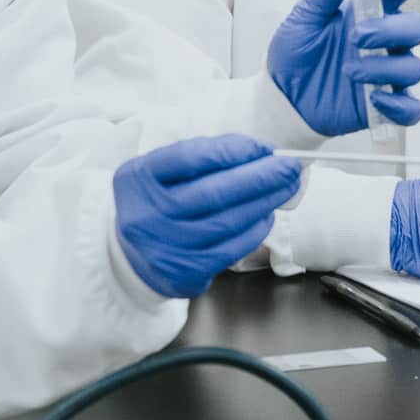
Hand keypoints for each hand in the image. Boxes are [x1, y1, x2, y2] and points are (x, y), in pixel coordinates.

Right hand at [113, 136, 302, 299]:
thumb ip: (199, 156)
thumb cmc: (156, 203)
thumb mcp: (158, 172)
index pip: (190, 157)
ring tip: (285, 187)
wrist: (130, 258)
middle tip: (289, 166)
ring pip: (228, 221)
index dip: (232, 150)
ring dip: (265, 201)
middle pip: (214, 191)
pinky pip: (232, 248)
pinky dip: (256, 229)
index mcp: (139, 179)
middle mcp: (149, 214)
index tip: (261, 146)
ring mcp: (167, 246)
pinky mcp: (187, 272)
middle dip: (261, 176)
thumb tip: (256, 151)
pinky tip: (267, 215)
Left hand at [266, 0, 419, 134]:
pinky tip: (374, 99)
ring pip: (413, 67)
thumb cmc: (295, 52)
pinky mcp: (384, 106)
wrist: (280, 96)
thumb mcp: (305, 15)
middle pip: (417, 27)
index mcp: (371, 12)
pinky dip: (399, 105)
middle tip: (358, 36)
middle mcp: (386, 42)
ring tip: (348, 71)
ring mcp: (387, 74)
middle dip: (392, 30)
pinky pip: (411, 108)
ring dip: (384, 68)